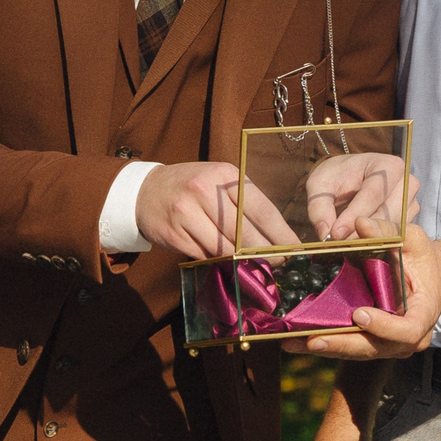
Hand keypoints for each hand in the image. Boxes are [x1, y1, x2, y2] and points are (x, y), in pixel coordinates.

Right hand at [135, 161, 298, 258]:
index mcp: (224, 175)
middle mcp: (205, 191)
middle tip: (278, 264)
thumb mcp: (218, 183)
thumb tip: (274, 239)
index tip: (296, 250)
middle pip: (245, 234)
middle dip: (265, 254)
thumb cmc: (191, 188)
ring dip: (240, 260)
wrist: (144, 191)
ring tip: (252, 265)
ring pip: (225, 249)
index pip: (261, 209)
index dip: (281, 234)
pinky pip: (205, 255)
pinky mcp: (174, 234)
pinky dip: (216, 260)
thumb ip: (243, 204)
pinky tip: (220, 259)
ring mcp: (186, 212)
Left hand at [289, 221, 440, 360]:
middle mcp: (408, 336)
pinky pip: (349, 346)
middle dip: (342, 344)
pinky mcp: (373, 341)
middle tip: (313, 339)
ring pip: (357, 351)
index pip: (407, 330)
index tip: (359, 315)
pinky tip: (296, 339)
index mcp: (423, 314)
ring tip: (292, 342)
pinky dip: (325, 342)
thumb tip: (360, 223)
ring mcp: (390, 342)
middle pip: (374, 348)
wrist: (433, 277)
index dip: (384, 327)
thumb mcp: (413, 240)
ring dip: (325, 347)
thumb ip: (389, 231)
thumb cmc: (424, 259)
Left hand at [304, 153, 417, 241]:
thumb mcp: (319, 186)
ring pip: (392, 229)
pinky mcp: (409, 220)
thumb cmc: (336, 177)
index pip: (373, 194)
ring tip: (344, 243)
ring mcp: (411, 202)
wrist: (348, 178)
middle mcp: (407, 183)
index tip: (336, 234)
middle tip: (337, 243)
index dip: (354, 216)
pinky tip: (357, 243)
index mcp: (388, 165)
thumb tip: (326, 233)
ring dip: (367, 239)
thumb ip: (319, 207)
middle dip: (360, 231)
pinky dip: (374, 243)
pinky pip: (394, 237)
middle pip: (386, 214)